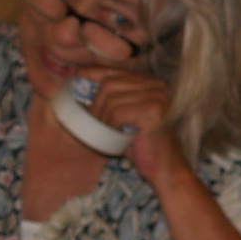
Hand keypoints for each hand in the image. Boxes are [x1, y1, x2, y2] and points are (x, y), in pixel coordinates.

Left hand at [76, 67, 183, 182]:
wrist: (164, 168)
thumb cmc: (140, 144)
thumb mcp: (122, 115)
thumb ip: (110, 97)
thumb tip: (79, 80)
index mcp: (150, 82)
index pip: (115, 70)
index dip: (92, 74)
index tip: (76, 80)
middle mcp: (156, 85)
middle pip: (110, 84)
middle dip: (96, 104)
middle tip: (95, 122)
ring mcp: (157, 96)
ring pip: (111, 99)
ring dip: (103, 117)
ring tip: (107, 132)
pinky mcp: (153, 111)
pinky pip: (118, 113)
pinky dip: (111, 125)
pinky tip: (116, 135)